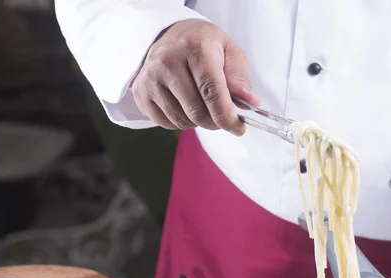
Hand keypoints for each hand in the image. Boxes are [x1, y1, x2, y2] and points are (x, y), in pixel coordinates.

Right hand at [132, 20, 259, 133]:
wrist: (169, 36)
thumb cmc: (204, 46)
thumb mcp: (229, 51)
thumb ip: (239, 78)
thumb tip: (249, 103)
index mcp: (194, 48)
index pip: (212, 92)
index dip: (227, 116)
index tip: (238, 128)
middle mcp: (167, 62)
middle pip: (197, 112)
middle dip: (216, 122)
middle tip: (223, 116)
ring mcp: (150, 78)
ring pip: (182, 120)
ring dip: (198, 121)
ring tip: (202, 103)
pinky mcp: (140, 93)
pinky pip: (167, 123)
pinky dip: (182, 121)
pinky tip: (185, 104)